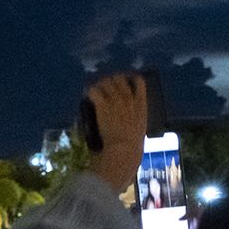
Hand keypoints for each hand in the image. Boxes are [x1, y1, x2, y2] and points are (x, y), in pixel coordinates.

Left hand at [84, 73, 146, 192]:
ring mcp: (116, 100)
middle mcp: (129, 99)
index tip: (125, 80)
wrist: (124, 150)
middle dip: (111, 80)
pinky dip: (90, 91)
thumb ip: (136, 120)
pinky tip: (87, 94)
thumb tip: (131, 122)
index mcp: (141, 104)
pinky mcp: (103, 105)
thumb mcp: (140, 129)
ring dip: (99, 84)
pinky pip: (94, 91)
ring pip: (106, 82)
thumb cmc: (133, 146)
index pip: (139, 82)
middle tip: (104, 85)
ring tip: (95, 89)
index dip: (131, 78)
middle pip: (120, 79)